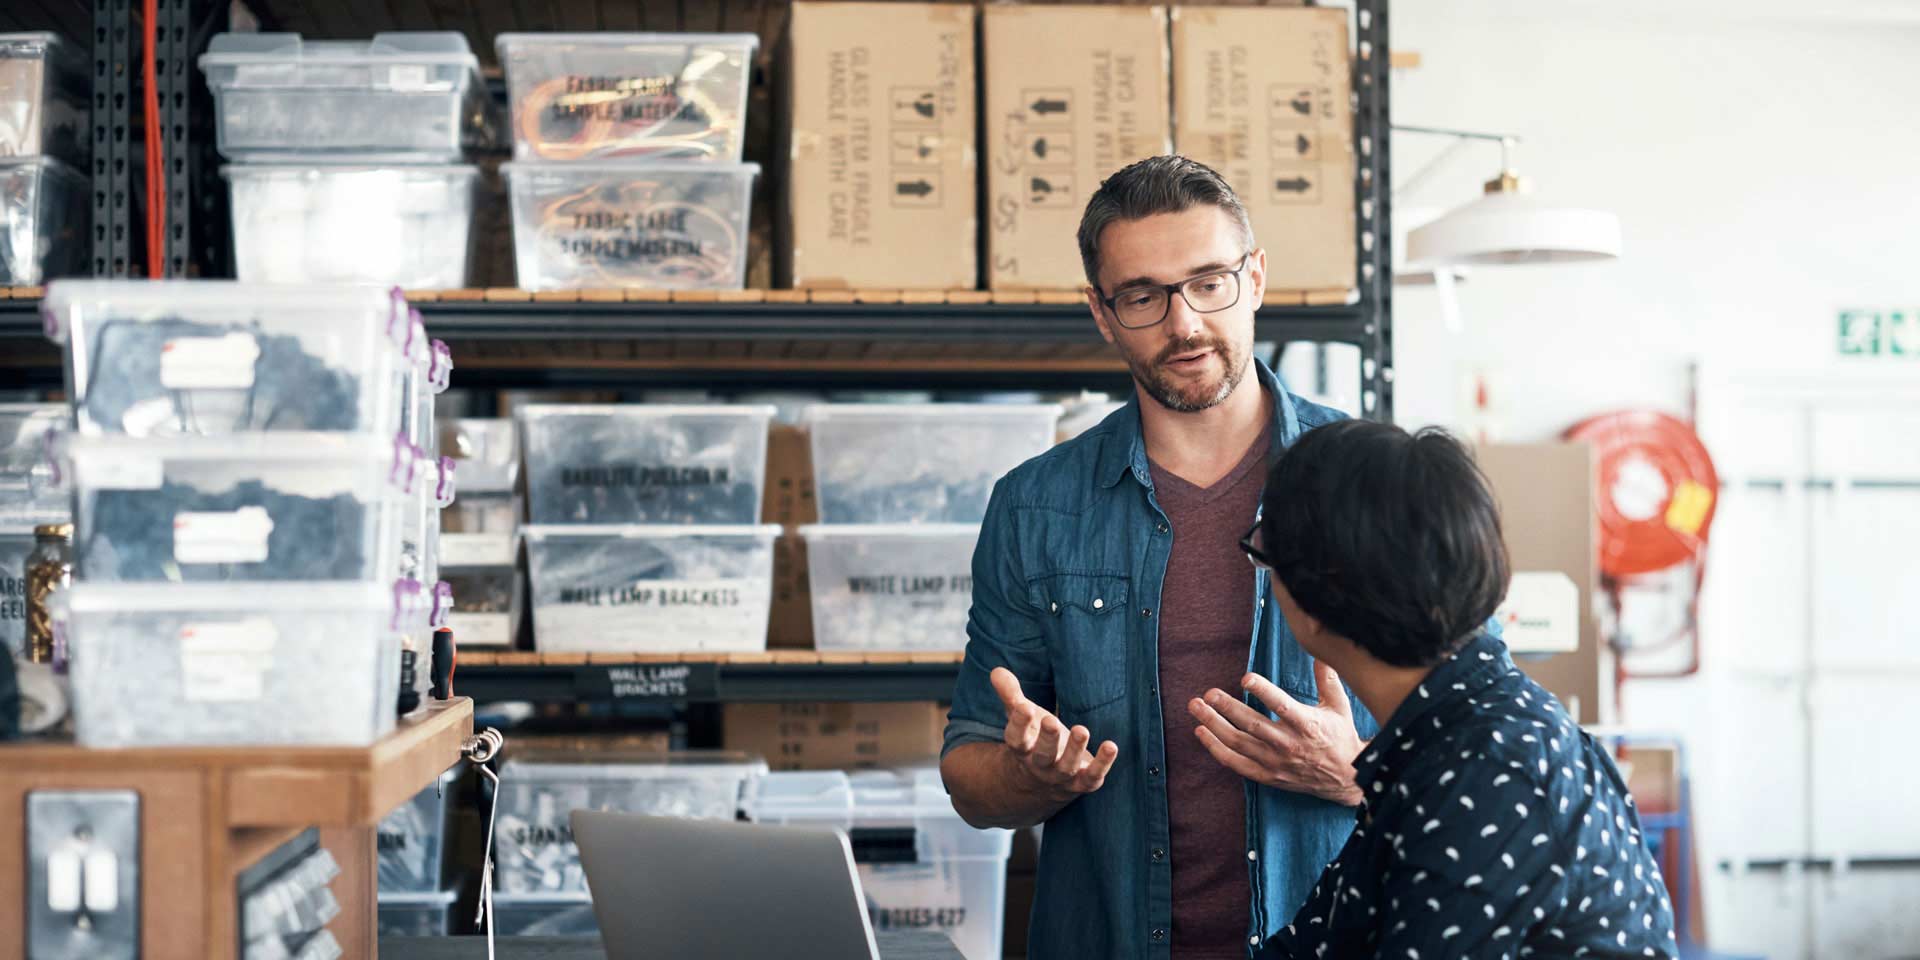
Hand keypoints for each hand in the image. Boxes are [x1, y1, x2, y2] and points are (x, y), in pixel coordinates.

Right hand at [992, 667, 1118, 799]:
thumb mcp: (1021, 718)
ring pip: (1067, 767)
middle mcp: (1040, 766)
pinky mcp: (1083, 782)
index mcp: (1023, 749)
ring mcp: (1062, 776)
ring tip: (1081, 730)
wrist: (1041, 783)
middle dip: (1048, 739)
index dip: (1019, 724)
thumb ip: (1011, 695)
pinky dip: (1102, 764)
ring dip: (1075, 750)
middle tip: (1051, 721)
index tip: (1024, 707)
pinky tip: (1110, 746)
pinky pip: (1092, 776)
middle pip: (1042, 756)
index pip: (1016, 739)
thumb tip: (997, 671)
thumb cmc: (1033, 740)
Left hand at [1188, 660, 1365, 805]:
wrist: (1346, 778)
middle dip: (1227, 708)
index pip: (1282, 706)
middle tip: (1208, 693)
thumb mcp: (1339, 706)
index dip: (1263, 691)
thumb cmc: (1340, 736)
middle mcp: (1288, 744)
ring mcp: (1275, 762)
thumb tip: (1320, 651)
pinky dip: (1216, 749)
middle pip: (1252, 725)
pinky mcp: (1267, 775)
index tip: (1245, 677)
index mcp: (1307, 724)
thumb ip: (1327, 679)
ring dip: (1214, 724)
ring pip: (1238, 743)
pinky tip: (1201, 732)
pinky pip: (1235, 763)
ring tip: (1196, 706)